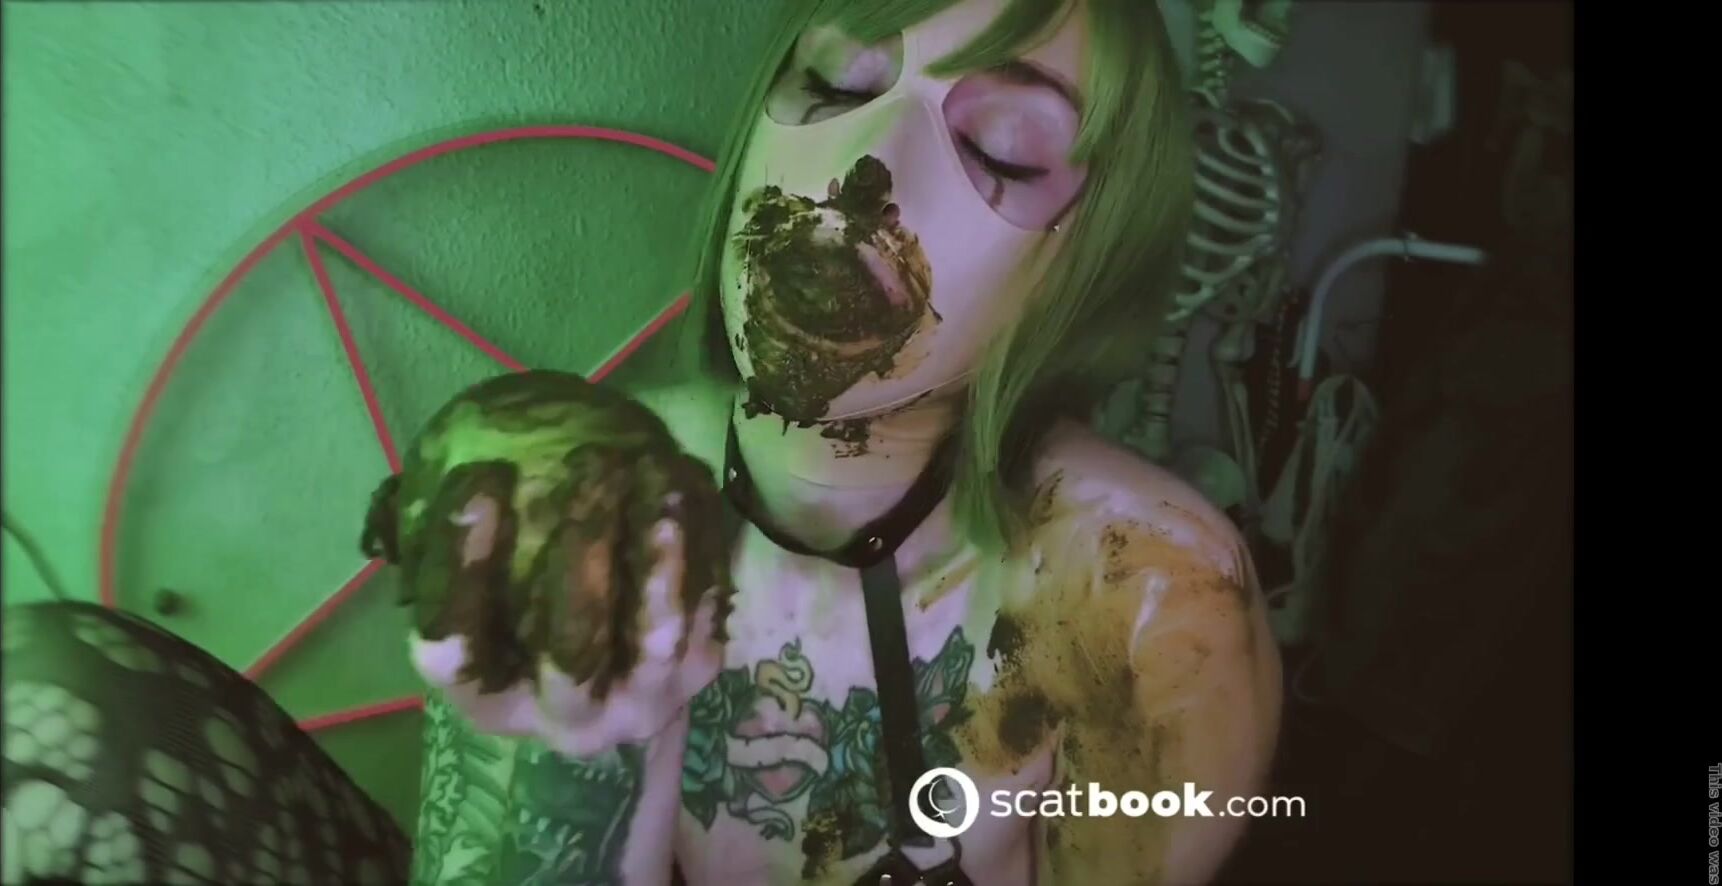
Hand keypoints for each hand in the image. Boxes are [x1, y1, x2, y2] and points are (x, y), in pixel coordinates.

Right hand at [360, 371, 730, 757]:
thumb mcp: (474, 597)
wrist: (618, 686)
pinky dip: (697, 553)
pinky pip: (703, 614)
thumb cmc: (520, 622)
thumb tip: (398, 501)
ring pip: (651, 638)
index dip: (459, 565)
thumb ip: (436, 554)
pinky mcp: (695, 676)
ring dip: (652, 555)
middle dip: (580, 559)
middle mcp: (563, 717)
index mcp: (487, 699)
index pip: (454, 646)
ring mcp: (639, 702)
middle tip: (588, 467)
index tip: (477, 478)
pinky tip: (683, 488)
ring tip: (650, 472)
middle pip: (570, 652)